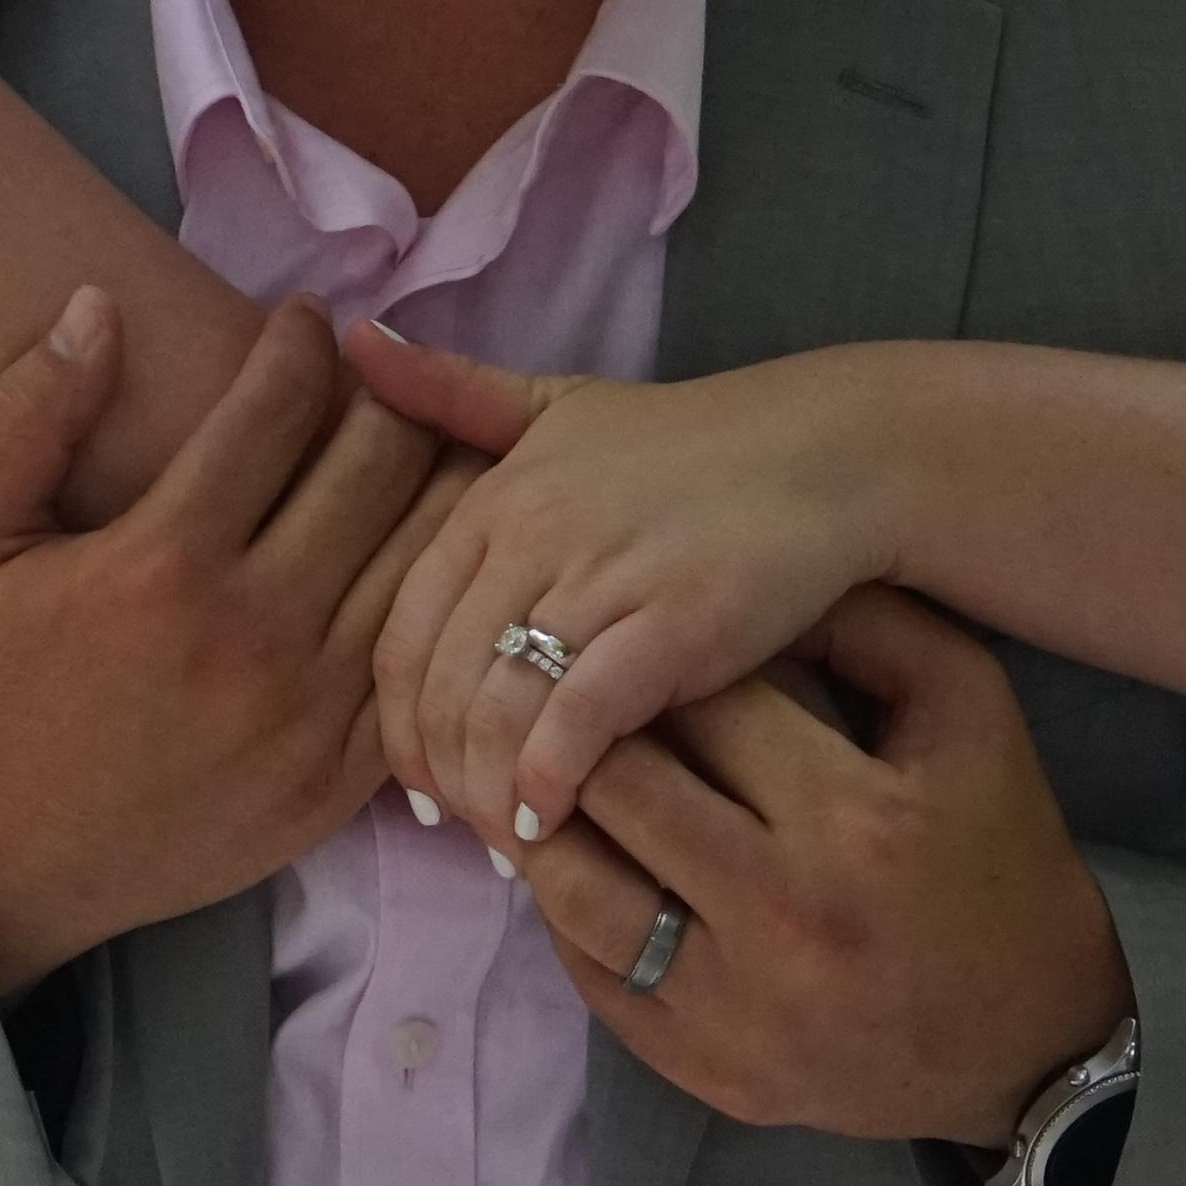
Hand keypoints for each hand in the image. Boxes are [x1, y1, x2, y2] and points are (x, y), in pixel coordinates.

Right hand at [0, 291, 461, 999]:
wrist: (0, 863)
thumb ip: (27, 417)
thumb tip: (99, 308)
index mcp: (160, 562)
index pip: (275, 409)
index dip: (302, 343)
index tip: (305, 318)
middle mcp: (251, 632)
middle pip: (375, 470)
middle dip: (388, 396)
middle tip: (383, 371)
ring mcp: (308, 713)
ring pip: (422, 559)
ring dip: (434, 485)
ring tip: (426, 443)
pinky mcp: (338, 779)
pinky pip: (418, 660)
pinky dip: (436, 597)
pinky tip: (426, 556)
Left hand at [342, 329, 896, 846]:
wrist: (830, 453)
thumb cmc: (691, 442)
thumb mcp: (558, 404)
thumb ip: (453, 391)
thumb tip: (354, 344)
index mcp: (492, 497)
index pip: (400, 630)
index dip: (397, 720)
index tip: (417, 779)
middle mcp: (529, 536)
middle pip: (439, 684)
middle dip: (441, 772)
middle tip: (463, 830)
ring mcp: (599, 580)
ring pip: (496, 710)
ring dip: (489, 793)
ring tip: (507, 841)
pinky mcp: (670, 625)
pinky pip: (575, 720)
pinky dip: (549, 782)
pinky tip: (550, 821)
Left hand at [498, 587, 1128, 1146]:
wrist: (1033, 1044)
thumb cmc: (999, 857)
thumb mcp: (970, 714)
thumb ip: (870, 625)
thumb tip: (750, 583)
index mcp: (851, 817)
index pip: (697, 700)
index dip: (654, 654)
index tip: (638, 635)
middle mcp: (781, 914)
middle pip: (616, 786)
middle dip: (581, 725)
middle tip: (559, 687)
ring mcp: (731, 1003)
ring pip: (572, 886)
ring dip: (545, 816)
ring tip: (543, 769)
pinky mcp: (697, 1065)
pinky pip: (585, 972)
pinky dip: (561, 907)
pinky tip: (573, 857)